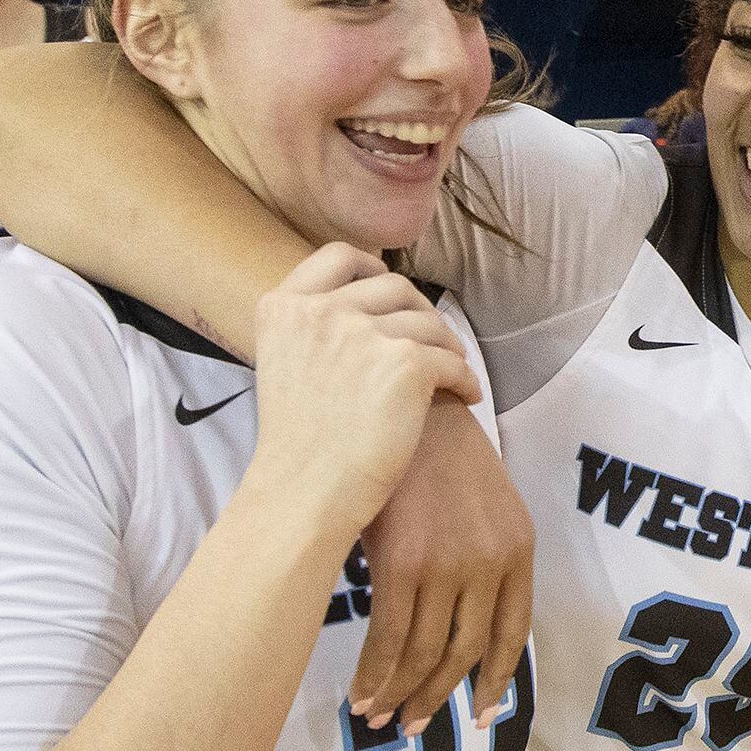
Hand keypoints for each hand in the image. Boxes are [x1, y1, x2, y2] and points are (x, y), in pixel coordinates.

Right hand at [251, 244, 484, 539]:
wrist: (305, 494)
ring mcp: (364, 334)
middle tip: (430, 338)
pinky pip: (453, 361)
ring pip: (428, 322)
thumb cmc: (298, 445)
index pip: (338, 257)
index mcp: (284, 307)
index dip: (371, 268)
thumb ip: (313, 328)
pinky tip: (467, 396)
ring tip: (453, 368)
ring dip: (447, 344)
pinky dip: (465, 379)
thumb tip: (365, 304)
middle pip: (393, 285)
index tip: (389, 292)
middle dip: (419, 310)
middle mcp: (322, 311)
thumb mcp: (284, 363)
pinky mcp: (407, 364)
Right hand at [353, 401, 534, 735]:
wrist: (408, 405)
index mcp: (519, 550)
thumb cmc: (438, 452)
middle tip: (413, 725)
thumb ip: (481, 559)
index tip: (480, 716)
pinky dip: (375, 674)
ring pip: (426, 653)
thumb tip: (454, 621)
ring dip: (401, 694)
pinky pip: (391, 637)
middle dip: (437, 697)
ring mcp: (448, 564)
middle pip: (465, 652)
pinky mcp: (404, 561)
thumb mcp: (484, 504)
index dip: (494, 681)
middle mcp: (491, 562)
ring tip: (381, 717)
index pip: (511, 633)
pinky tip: (362, 693)